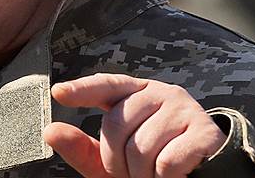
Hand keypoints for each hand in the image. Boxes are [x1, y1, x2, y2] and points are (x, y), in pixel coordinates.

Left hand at [43, 73, 225, 177]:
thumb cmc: (155, 169)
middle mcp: (161, 93)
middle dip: (117, 162)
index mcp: (137, 95)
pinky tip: (176, 176)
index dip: (83, 89)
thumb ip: (84, 149)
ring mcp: (184, 108)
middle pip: (116, 124)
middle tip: (133, 175)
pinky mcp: (205, 131)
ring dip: (142, 175)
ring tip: (155, 176)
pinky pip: (167, 162)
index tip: (59, 93)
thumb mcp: (116, 162)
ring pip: (141, 147)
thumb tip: (49, 130)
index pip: (107, 85)